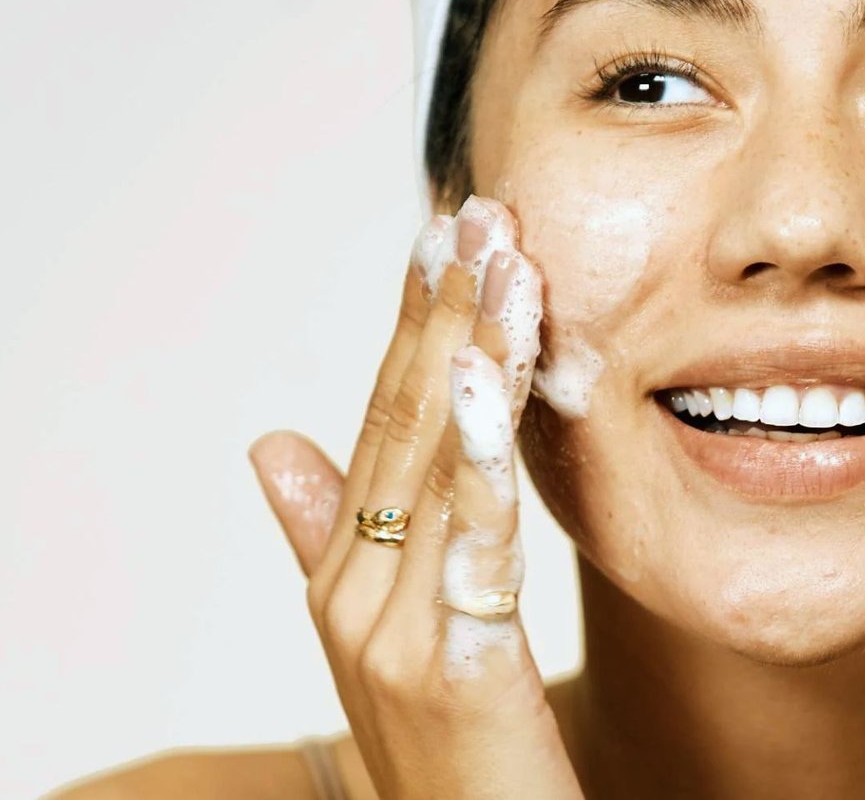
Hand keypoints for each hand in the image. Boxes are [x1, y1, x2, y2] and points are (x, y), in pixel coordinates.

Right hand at [248, 198, 582, 798]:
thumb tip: (268, 442)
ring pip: (435, 467)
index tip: (442, 236)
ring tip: (502, 264)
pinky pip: (470, 548)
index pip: (380, 424)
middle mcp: (354, 595)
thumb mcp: (383, 639)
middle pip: (405, 426)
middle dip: (446, 314)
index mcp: (344, 577)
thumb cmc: (443, 750)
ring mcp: (392, 634)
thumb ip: (327, 540)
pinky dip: (483, 463)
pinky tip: (500, 387)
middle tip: (482, 214)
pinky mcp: (451, 671)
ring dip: (471, 357)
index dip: (412, 327)